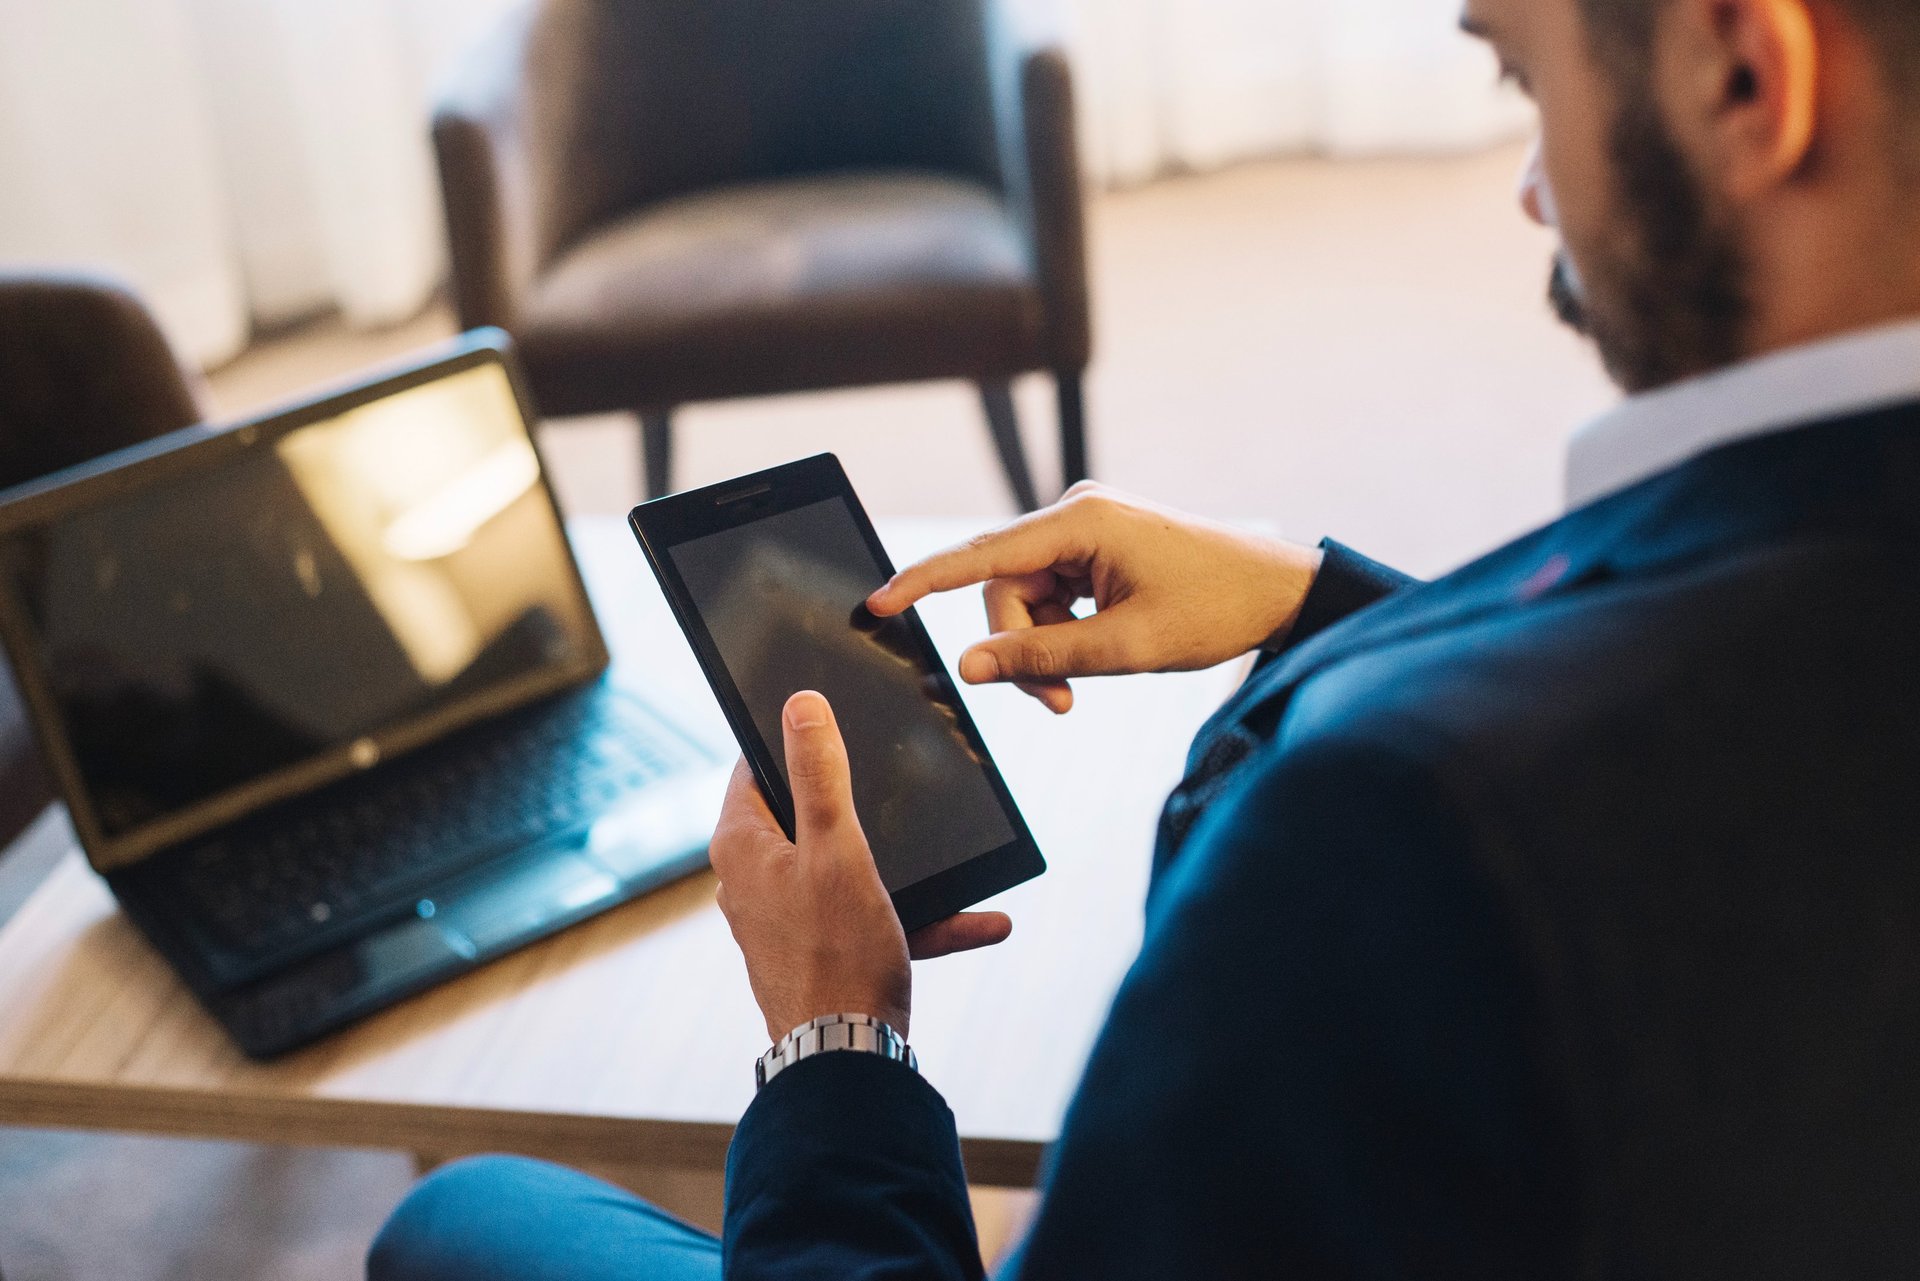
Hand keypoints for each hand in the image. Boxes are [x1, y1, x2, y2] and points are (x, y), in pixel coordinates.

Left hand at [709, 690, 1013, 1042]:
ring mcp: (785, 919)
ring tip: (962, 864)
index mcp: (742, 845)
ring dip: (909, 870)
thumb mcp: (837, 848)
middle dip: (863, 805)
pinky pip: (873, 919)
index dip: (797, 740)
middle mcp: (752, 880)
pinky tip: (985, 922)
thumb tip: (801, 704)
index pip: (757, 766)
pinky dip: (922, 919)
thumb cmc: (836, 953)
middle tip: (910, 786)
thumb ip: (820, 774)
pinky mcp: (819, 953)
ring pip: (850, 870)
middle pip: (809, 815)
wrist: (848, 1059)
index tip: (841, 721)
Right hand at [867, 482, 1323, 713]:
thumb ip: (1041, 658)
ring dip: (1043, 648)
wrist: (1281, 594)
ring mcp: (1086, 528)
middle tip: (1058, 701)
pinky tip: (1099, 650)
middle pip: (1003, 590)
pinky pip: (1052, 595)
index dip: (922, 583)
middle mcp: (1075, 513)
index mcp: (1080, 522)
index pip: (980, 555)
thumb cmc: (1216, 611)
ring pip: (1025, 599)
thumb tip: (970, 668)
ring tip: (1082, 686)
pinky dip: (1062, 632)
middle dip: (1019, 649)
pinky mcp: (1097, 547)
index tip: (875, 603)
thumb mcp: (1125, 647)